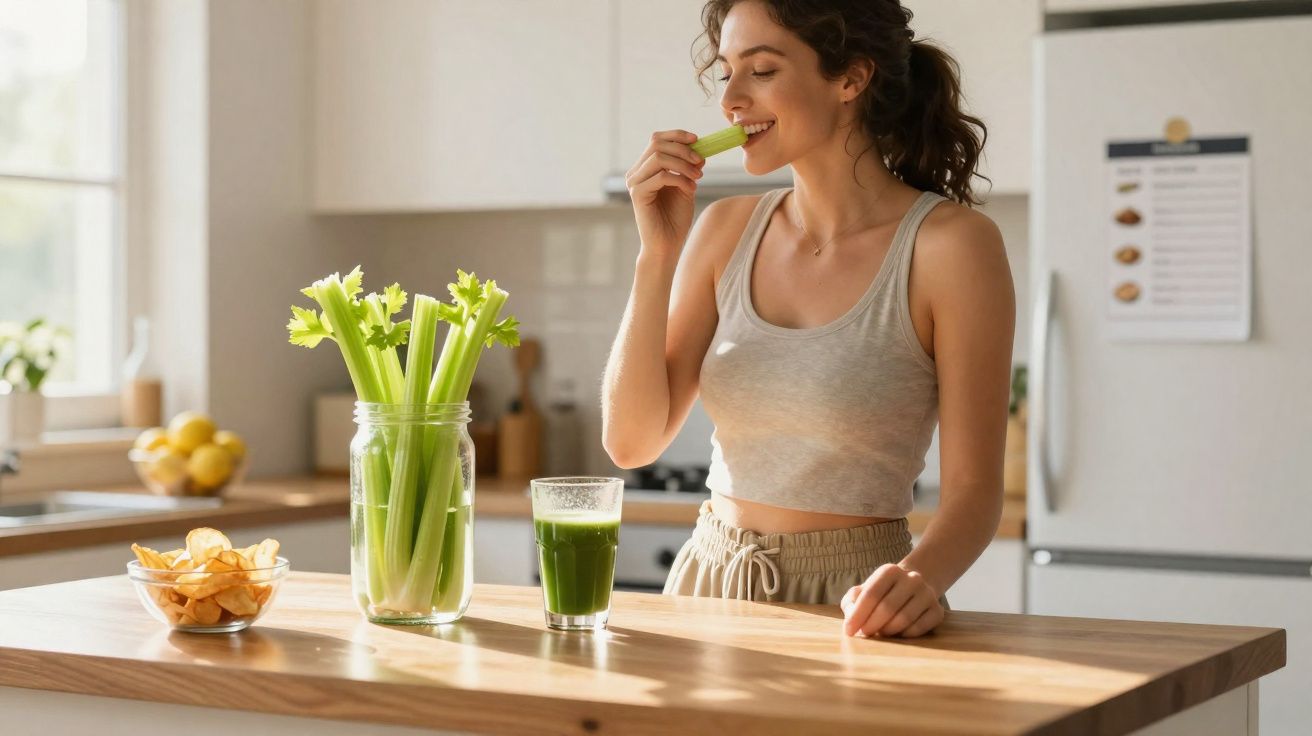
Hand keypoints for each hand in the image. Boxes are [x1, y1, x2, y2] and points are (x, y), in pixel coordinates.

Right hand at [625, 129, 705, 259]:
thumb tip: (699, 148)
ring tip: (698, 178)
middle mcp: (636, 173)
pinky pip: (661, 177)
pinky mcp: (638, 194)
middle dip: (683, 149)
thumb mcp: (686, 186)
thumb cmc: (675, 219)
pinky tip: (691, 190)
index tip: (697, 140)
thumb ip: (689, 168)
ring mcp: (635, 183)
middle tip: (700, 162)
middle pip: (657, 144)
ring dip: (683, 165)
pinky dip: (680, 180)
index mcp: (645, 168)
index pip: (657, 140)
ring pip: (659, 158)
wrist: (667, 245)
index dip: (677, 136)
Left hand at [841, 563, 944, 638]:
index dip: (858, 615)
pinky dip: (905, 635)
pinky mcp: (937, 610)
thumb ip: (851, 602)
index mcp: (890, 571)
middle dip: (872, 625)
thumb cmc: (881, 593)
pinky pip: (920, 628)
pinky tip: (898, 634)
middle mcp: (912, 578)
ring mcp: (927, 594)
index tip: (849, 631)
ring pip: (904, 619)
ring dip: (888, 631)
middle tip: (865, 634)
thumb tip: (851, 620)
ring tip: (880, 632)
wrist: (912, 588)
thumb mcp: (862, 591)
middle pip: (888, 607)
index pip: (871, 594)